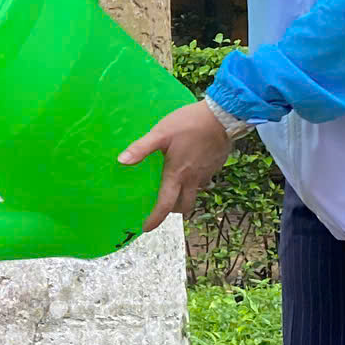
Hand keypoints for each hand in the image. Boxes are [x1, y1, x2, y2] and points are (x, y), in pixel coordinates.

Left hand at [118, 101, 232, 233]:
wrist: (222, 116)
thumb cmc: (189, 124)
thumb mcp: (160, 134)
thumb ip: (141, 148)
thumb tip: (121, 161)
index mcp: (178, 174)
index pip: (166, 205)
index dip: (155, 219)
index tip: (146, 227)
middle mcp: (194, 179)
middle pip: (185, 205)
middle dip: (173, 210)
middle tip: (163, 205)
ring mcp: (207, 173)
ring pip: (196, 193)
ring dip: (185, 194)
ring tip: (175, 185)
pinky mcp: (216, 165)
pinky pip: (204, 180)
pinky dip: (195, 180)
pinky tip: (190, 167)